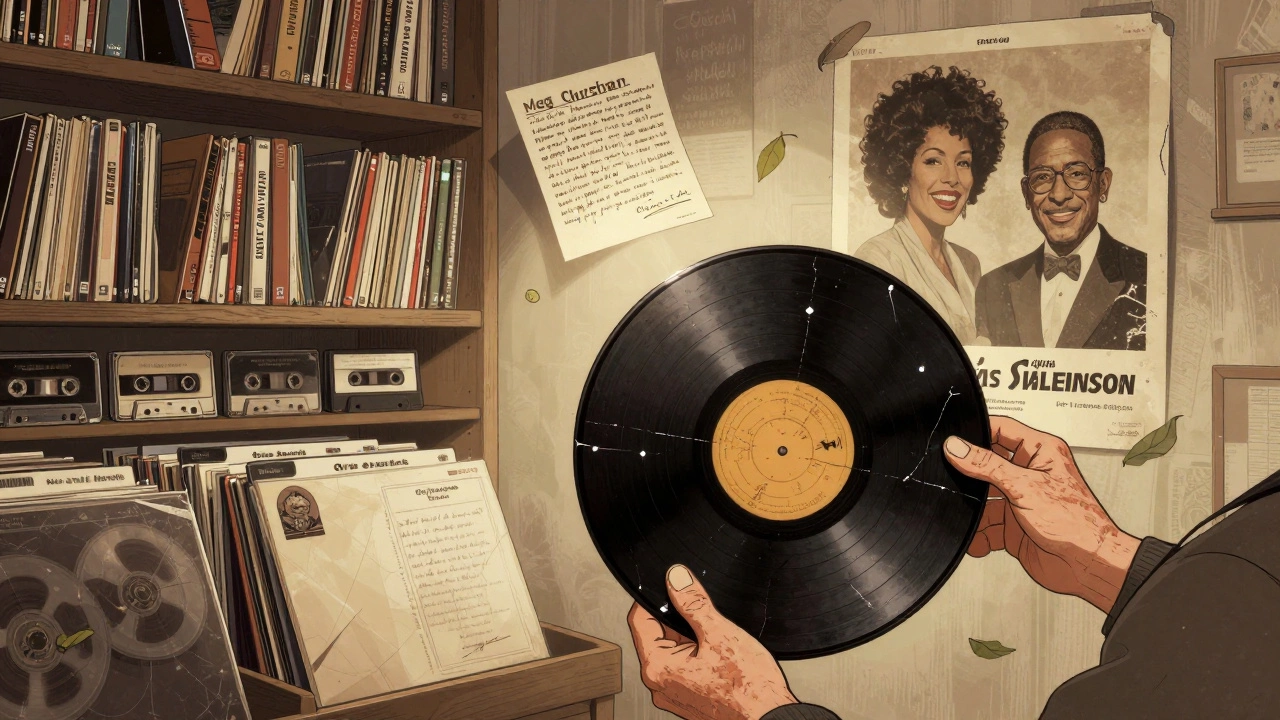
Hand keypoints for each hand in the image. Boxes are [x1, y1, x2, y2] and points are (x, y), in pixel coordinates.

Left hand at [628, 565, 797, 719]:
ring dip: (691, 639)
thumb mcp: (720, 633)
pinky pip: (684, 668)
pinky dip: (698, 656)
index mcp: (658, 668)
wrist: (769, 718)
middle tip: (705, 620)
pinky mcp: (688, 699)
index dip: (652, 598)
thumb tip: (676, 579)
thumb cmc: (749, 688)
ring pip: (673, 652)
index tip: (668, 586)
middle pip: (657, 636)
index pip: (639, 620)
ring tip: (718, 644)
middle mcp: (659, 685)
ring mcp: (674, 694)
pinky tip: (720, 658)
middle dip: (678, 621)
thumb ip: (693, 603)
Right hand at [943, 416, 1139, 612]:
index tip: (950, 440)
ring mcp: (1020, 500)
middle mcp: (1028, 474)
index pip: (1001, 429)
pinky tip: (977, 541)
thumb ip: (987, 465)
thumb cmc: (1075, 522)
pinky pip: (987, 526)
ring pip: (983, 499)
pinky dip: (979, 535)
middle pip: (986, 466)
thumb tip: (957, 447)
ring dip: (973, 511)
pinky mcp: (1014, 526)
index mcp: (1039, 452)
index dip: (976, 432)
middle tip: (951, 480)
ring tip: (966, 518)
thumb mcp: (1025, 487)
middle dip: (969, 477)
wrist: (1087, 565)